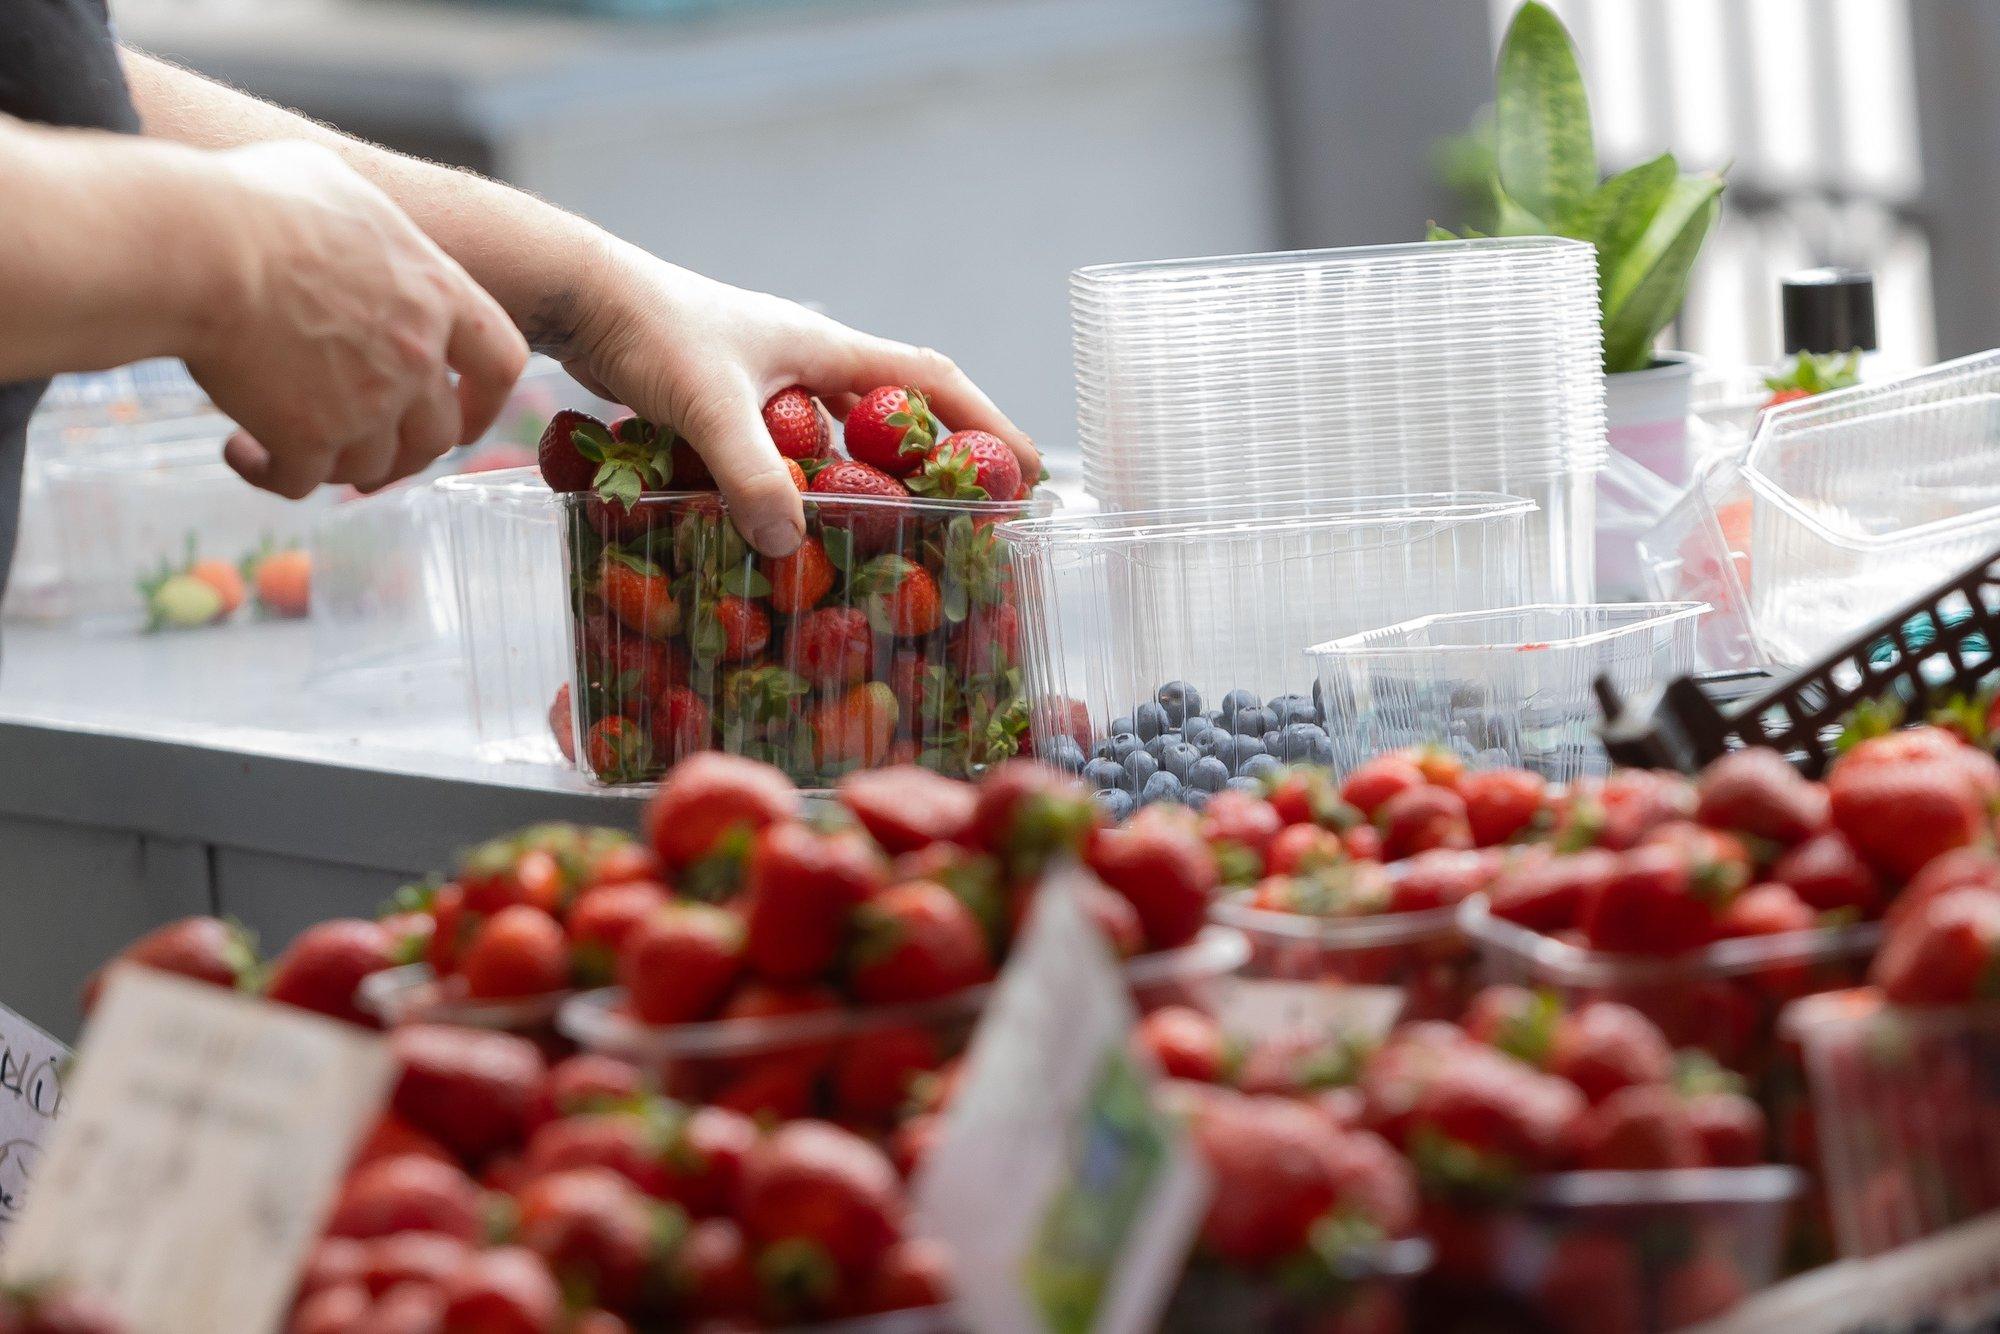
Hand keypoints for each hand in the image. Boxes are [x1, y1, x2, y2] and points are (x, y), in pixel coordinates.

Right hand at [182, 142, 528, 496]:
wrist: (196, 247)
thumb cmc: (253, 202)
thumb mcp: (333, 185)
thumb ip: (367, 225)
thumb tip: (355, 227)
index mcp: (436, 294)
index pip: (501, 363)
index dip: (486, 400)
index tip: (463, 416)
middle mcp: (415, 357)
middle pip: (436, 435)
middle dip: (404, 449)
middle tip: (366, 447)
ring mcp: (368, 403)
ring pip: (374, 467)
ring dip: (335, 464)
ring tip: (290, 442)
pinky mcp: (310, 437)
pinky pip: (303, 482)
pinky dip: (271, 474)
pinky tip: (240, 451)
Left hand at [561, 241, 1038, 556]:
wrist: (577, 295)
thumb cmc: (649, 330)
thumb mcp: (707, 405)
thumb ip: (751, 474)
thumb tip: (790, 548)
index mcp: (826, 347)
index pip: (931, 380)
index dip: (987, 424)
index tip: (1030, 472)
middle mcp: (807, 359)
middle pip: (898, 408)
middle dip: (941, 459)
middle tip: (975, 512)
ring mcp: (769, 378)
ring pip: (843, 430)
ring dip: (872, 473)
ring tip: (901, 528)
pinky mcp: (729, 398)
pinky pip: (793, 444)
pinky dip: (810, 480)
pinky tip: (804, 520)